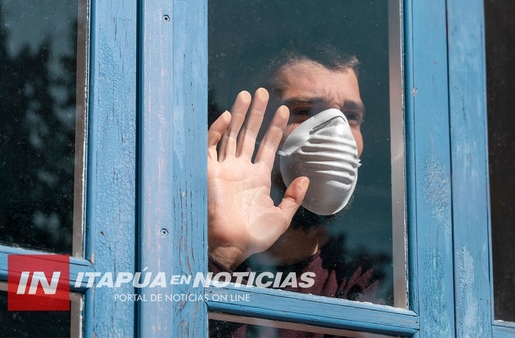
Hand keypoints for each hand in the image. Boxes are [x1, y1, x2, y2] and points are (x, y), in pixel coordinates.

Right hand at [207, 88, 308, 269]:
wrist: (230, 245)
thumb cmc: (254, 236)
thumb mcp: (281, 217)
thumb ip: (293, 197)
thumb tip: (306, 178)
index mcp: (257, 178)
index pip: (267, 146)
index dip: (275, 128)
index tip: (284, 110)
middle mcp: (241, 169)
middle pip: (249, 134)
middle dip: (256, 114)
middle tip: (263, 92)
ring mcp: (224, 168)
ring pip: (232, 134)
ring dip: (239, 114)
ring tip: (248, 94)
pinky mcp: (208, 171)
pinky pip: (211, 146)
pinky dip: (217, 130)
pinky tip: (227, 115)